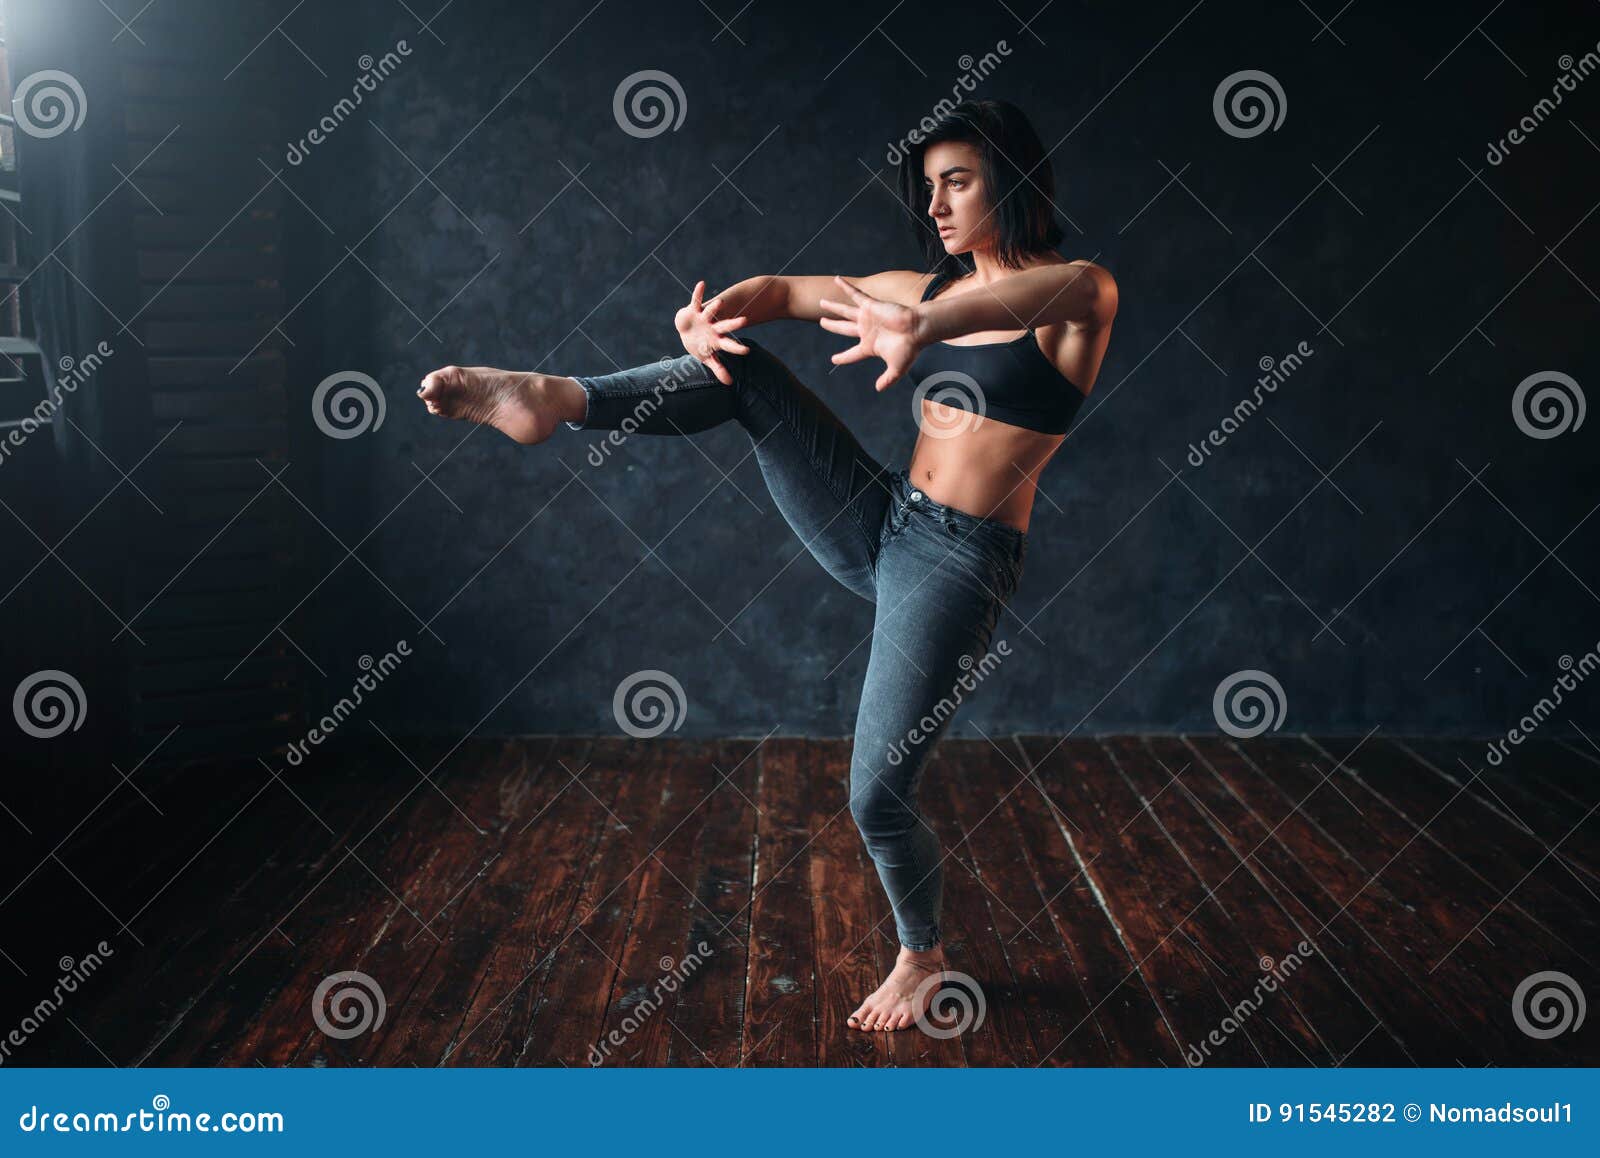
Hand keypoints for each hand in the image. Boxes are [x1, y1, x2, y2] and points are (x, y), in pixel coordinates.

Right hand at [674, 279, 750, 384]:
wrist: (687, 330)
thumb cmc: (700, 345)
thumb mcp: (708, 358)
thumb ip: (719, 369)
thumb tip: (730, 383)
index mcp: (717, 340)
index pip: (729, 345)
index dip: (736, 348)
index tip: (747, 351)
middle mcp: (713, 327)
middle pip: (725, 326)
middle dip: (733, 324)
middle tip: (745, 320)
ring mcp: (704, 318)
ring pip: (711, 312)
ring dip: (714, 308)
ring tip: (720, 302)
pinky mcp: (693, 310)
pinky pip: (696, 300)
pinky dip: (698, 292)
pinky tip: (702, 283)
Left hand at [817, 275, 924, 391]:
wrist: (918, 329)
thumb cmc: (909, 348)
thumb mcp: (897, 368)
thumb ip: (888, 379)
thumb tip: (879, 389)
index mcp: (870, 346)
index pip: (852, 354)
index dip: (843, 357)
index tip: (834, 359)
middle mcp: (866, 330)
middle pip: (844, 328)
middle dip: (832, 325)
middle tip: (822, 322)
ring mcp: (868, 317)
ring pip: (845, 311)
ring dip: (833, 307)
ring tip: (821, 302)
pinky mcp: (871, 306)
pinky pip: (856, 295)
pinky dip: (846, 288)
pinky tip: (837, 280)